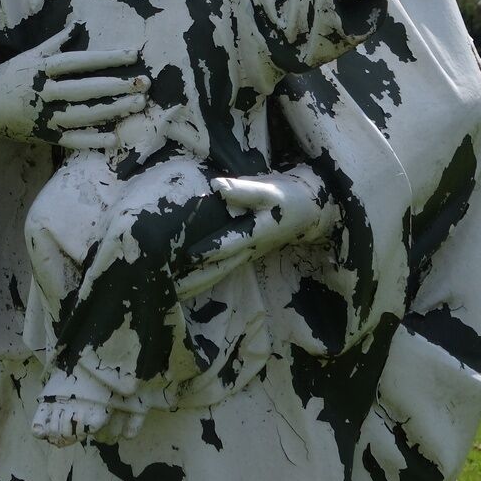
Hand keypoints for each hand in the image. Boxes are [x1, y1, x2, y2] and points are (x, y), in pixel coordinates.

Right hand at [0, 39, 147, 148]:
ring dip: (112, 110)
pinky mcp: (44, 135)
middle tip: (144, 82)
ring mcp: (45, 115)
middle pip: (86, 88)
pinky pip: (71, 139)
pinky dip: (91, 140)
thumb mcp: (30, 56)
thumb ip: (56, 42)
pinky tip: (113, 138)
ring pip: (83, 114)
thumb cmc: (10, 76)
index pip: (81, 61)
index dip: (108, 58)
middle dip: (117, 85)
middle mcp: (45, 91)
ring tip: (138, 104)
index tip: (133, 54)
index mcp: (43, 68)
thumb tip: (78, 25)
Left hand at [175, 174, 334, 297]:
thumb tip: (216, 187)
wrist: (308, 209)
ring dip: (197, 282)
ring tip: (174, 293)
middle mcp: (249, 248)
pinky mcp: (243, 251)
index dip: (209, 250)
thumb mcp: (269, 190)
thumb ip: (243, 191)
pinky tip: (188, 282)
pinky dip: (205, 276)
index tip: (188, 257)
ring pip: (219, 272)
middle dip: (196, 280)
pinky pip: (221, 267)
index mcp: (254, 233)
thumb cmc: (287, 197)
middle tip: (172, 290)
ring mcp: (246, 253)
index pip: (228, 245)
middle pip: (219, 268)